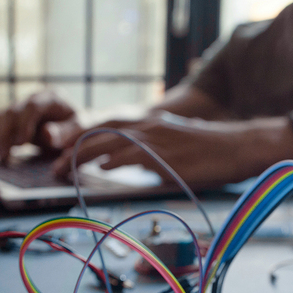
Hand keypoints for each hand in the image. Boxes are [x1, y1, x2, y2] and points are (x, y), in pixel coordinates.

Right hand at [0, 91, 79, 162]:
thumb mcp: (80, 129)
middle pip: (12, 112)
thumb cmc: (79, 128)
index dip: (25, 123)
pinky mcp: (10, 119)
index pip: (33, 106)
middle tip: (0, 154)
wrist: (74, 126)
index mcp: (51, 97)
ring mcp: (19, 108)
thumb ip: (66, 132)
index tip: (21, 143)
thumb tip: (47, 134)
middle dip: (4, 134)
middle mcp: (31, 99)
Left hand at [52, 112, 292, 186]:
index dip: (82, 137)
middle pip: (101, 132)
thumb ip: (150, 155)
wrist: (240, 147)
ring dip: (82, 156)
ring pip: (110, 143)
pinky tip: (98, 168)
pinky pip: (133, 155)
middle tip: (52, 163)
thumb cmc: (212, 151)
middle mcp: (150, 126)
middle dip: (72, 146)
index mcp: (151, 123)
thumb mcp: (176, 147)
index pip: (108, 127)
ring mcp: (157, 138)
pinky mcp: (167, 154)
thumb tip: (130, 167)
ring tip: (62, 169)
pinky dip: (113, 160)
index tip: (60, 150)